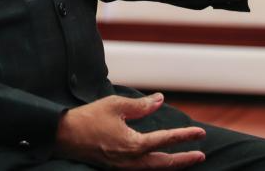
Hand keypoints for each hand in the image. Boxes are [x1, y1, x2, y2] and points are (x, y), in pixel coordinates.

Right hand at [54, 93, 205, 167]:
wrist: (64, 136)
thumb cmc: (89, 118)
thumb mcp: (116, 105)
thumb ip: (141, 105)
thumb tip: (161, 100)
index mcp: (133, 144)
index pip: (166, 140)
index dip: (185, 136)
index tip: (200, 133)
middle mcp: (131, 161)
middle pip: (164, 163)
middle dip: (184, 159)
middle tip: (201, 153)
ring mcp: (124, 167)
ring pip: (154, 169)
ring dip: (172, 165)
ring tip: (186, 160)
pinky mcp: (117, 168)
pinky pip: (143, 170)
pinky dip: (156, 166)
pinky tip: (161, 161)